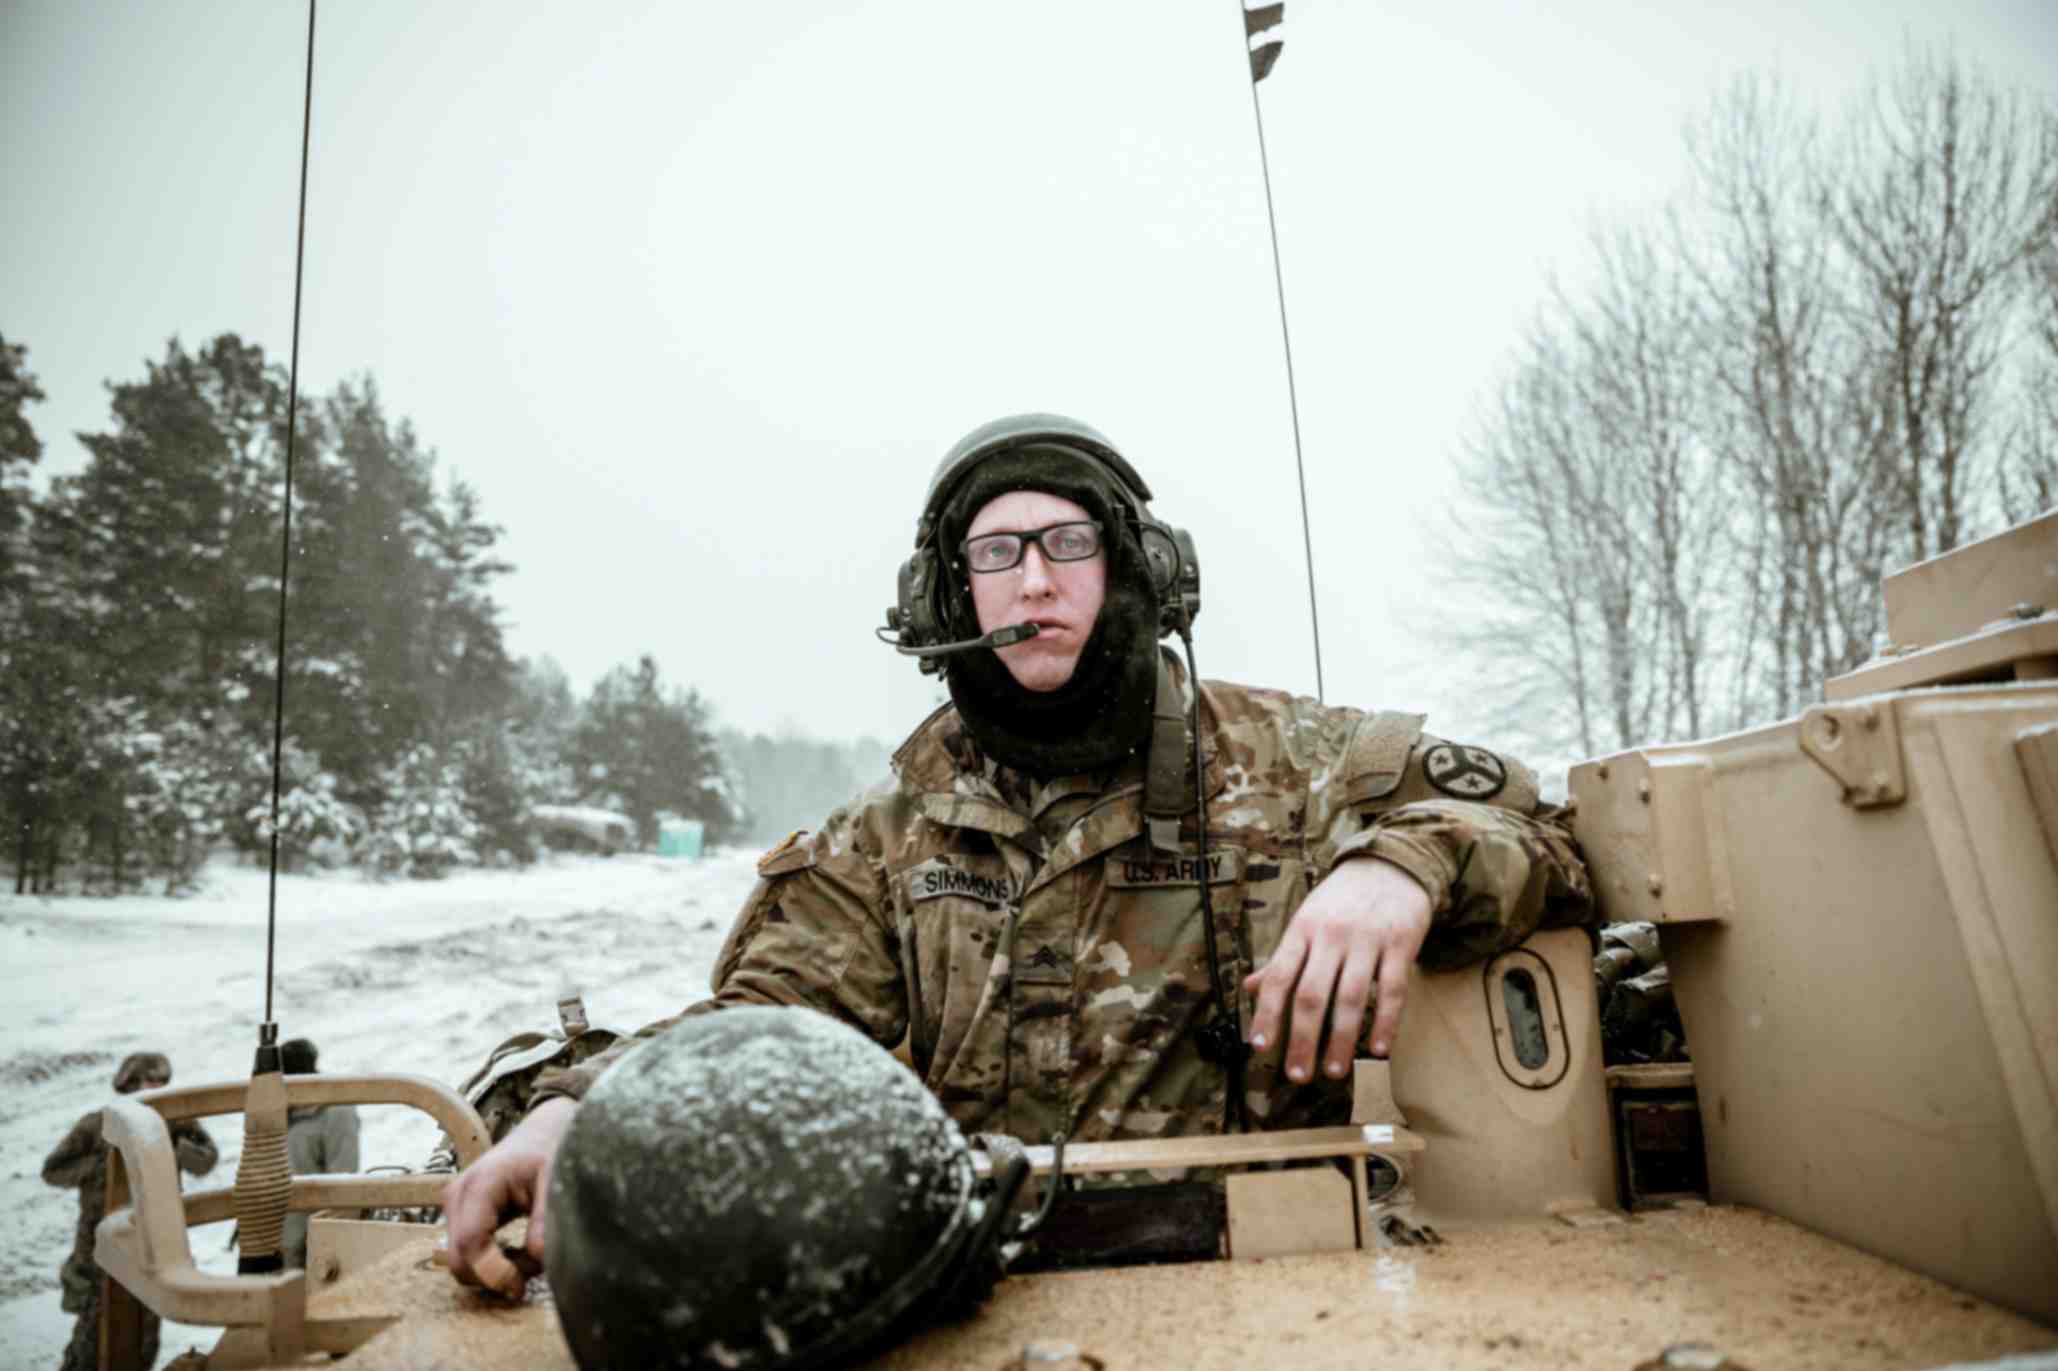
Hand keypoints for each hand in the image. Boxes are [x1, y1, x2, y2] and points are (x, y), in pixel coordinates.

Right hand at [440, 1096, 576, 1297]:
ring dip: (490, 1270)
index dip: (492, 1274)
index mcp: (481, 1184)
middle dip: (491, 1277)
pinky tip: (515, 1251)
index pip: (471, 1244)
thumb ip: (546, 1219)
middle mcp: (458, 1194)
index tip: (520, 1287)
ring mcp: (454, 1204)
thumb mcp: (555, 1180)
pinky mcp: (459, 1213)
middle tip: (529, 1272)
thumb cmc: (549, 1151)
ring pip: (459, 1259)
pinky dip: (488, 1260)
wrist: (540, 1131)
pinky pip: (465, 1250)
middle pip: (458, 1259)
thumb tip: (538, 1258)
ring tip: (527, 1256)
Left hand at [1241, 858, 1431, 1081]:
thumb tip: (1252, 989)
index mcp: (1302, 930)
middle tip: (1297, 1075)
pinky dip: (1385, 1023)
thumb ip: (1283, 958)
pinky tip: (1377, 1049)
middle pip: (1311, 994)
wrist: (1390, 865)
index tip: (1261, 1047)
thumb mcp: (1306, 921)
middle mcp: (1331, 935)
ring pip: (1350, 997)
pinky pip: (1392, 990)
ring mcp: (1367, 940)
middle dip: (1302, 1039)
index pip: (1279, 977)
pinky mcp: (1400, 944)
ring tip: (1333, 1071)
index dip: (1267, 1014)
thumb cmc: (1341, 901)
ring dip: (1341, 1039)